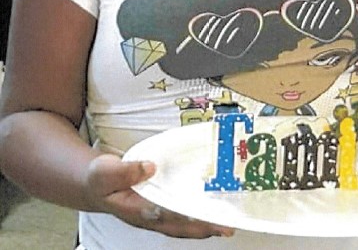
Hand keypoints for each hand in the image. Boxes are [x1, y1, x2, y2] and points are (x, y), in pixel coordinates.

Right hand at [85, 154, 234, 237]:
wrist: (95, 185)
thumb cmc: (100, 178)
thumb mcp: (106, 171)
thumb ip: (126, 170)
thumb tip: (150, 166)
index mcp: (134, 209)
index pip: (161, 215)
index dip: (180, 215)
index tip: (198, 215)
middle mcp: (148, 217)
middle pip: (179, 226)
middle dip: (203, 227)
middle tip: (226, 226)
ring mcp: (155, 215)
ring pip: (183, 225)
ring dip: (204, 226)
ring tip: (226, 224)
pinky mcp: (160, 208)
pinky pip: (181, 216)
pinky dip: (197, 217)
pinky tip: (212, 212)